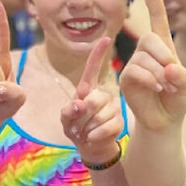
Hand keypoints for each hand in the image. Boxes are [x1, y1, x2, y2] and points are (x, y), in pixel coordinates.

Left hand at [60, 37, 122, 164]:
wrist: (91, 147)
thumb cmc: (76, 129)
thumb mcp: (66, 120)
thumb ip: (68, 112)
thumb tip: (80, 104)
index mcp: (88, 90)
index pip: (93, 69)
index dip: (98, 54)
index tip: (106, 38)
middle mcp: (103, 95)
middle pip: (95, 99)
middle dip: (82, 116)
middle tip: (78, 125)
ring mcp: (113, 108)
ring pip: (100, 115)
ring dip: (88, 128)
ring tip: (85, 132)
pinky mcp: (120, 121)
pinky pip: (107, 127)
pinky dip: (95, 135)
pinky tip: (92, 138)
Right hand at [119, 0, 185, 131]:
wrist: (165, 121)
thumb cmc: (177, 100)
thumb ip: (181, 76)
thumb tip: (169, 67)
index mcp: (163, 47)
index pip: (157, 19)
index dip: (153, 0)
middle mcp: (146, 52)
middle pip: (149, 38)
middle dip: (163, 55)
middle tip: (172, 75)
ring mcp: (134, 64)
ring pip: (143, 58)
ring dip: (159, 73)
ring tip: (166, 87)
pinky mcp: (126, 78)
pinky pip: (136, 71)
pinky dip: (150, 80)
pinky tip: (156, 89)